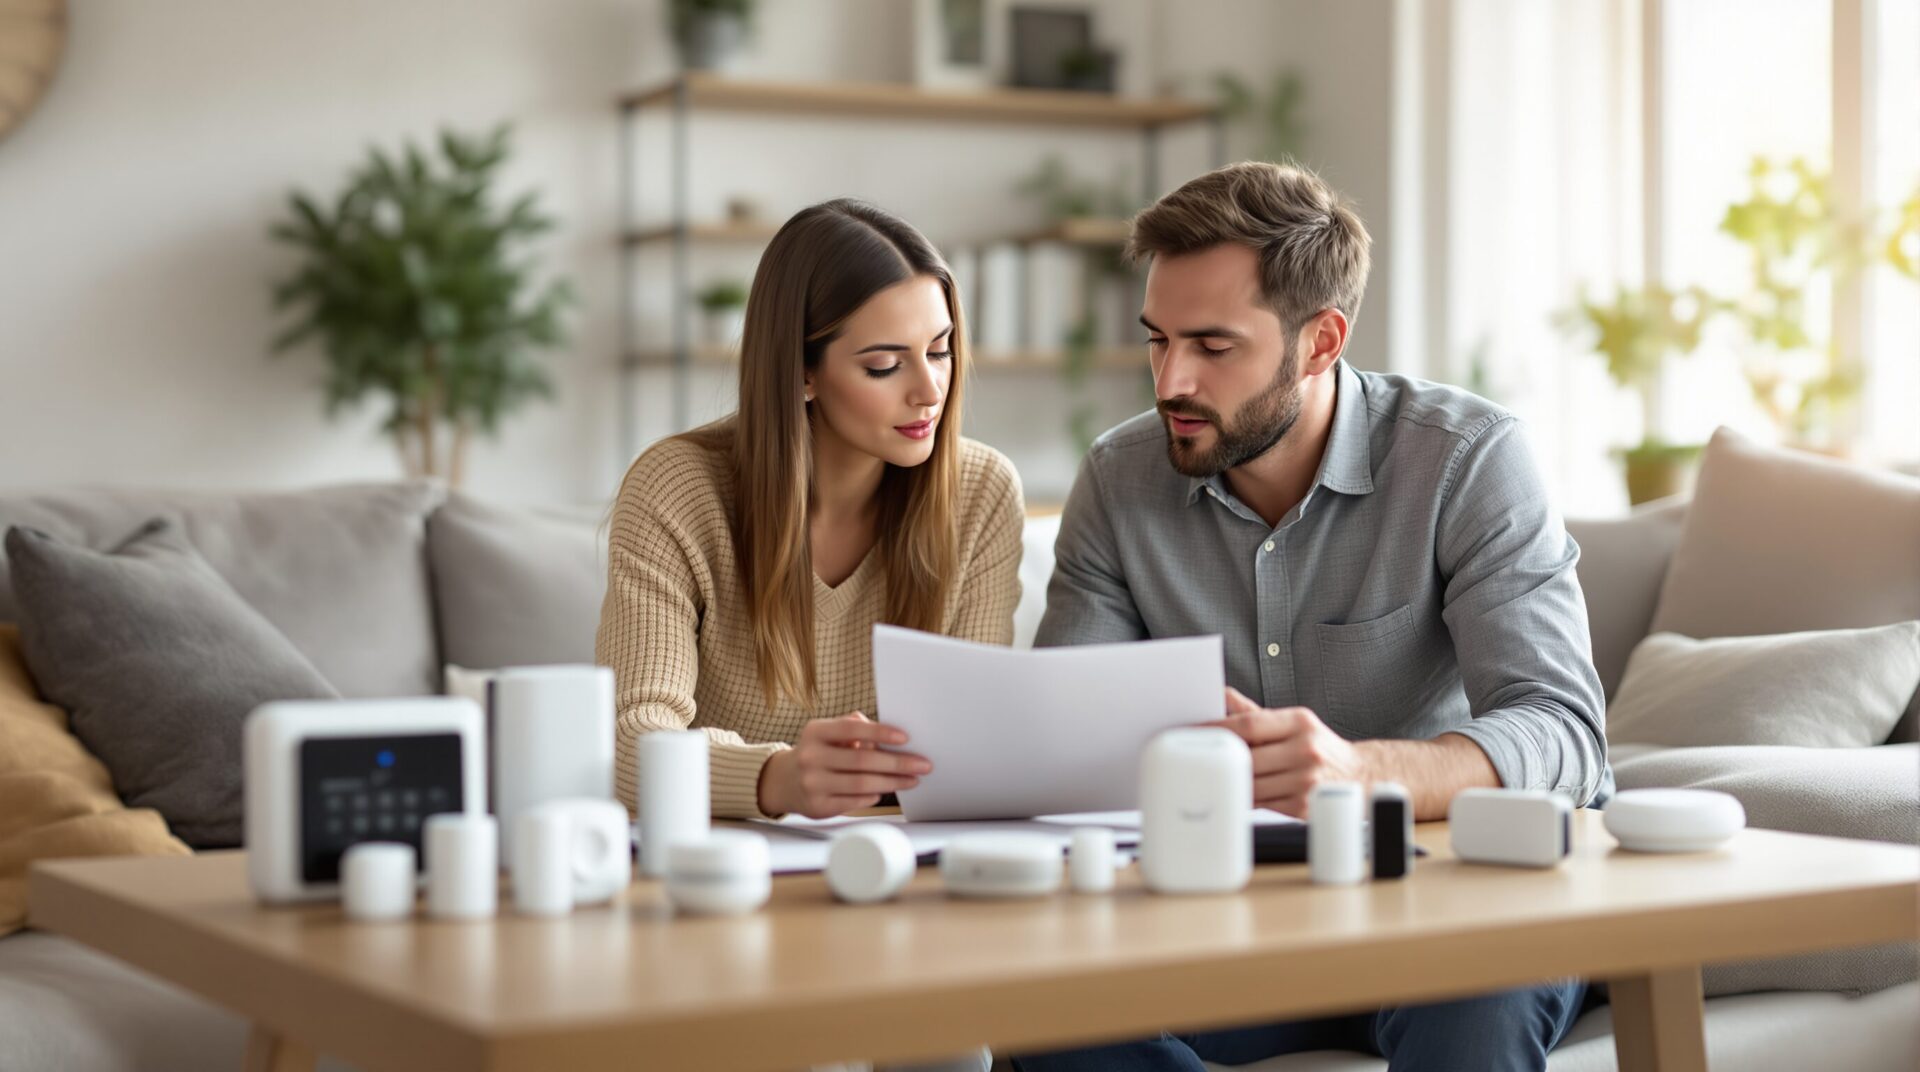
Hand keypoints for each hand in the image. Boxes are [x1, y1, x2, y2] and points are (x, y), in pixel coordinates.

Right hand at [756, 712, 932, 818]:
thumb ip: (854, 727)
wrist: (785, 781)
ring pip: (861, 784)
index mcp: (815, 732)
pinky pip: (854, 801)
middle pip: (862, 760)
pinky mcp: (818, 806)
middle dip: (897, 762)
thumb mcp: (828, 733)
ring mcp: (812, 783)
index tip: (905, 737)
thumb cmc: (818, 752)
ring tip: (912, 779)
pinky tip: (884, 791)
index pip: (852, 729)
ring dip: (892, 782)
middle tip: (922, 764)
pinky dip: (873, 796)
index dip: (881, 732)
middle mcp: (810, 757)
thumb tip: (884, 736)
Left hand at [1203, 687, 1367, 817]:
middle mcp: (1305, 750)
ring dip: (1230, 781)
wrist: (1358, 776)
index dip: (1217, 728)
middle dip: (1221, 757)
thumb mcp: (1294, 722)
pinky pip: (1261, 804)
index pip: (1250, 724)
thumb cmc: (1318, 746)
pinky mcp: (1302, 806)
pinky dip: (1245, 798)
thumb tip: (1222, 695)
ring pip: (1251, 783)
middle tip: (1199, 757)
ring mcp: (1305, 780)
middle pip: (1247, 756)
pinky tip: (1237, 791)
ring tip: (1215, 774)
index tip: (1195, 731)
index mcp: (1300, 723)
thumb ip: (1256, 713)